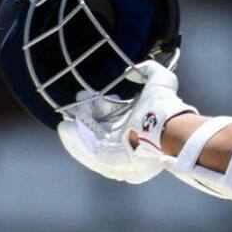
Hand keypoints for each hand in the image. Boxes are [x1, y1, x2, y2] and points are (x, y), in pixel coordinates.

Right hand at [56, 60, 195, 183]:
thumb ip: (148, 70)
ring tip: (65, 119)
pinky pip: (89, 153)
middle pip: (98, 130)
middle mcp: (126, 139)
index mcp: (134, 123)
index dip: (96, 106)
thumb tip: (130, 72)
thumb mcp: (160, 80)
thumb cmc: (164, 104)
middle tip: (72, 107)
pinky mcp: (111, 161)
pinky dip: (75, 142)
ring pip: (90, 142)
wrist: (165, 124)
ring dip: (77, 131)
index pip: (110, 116)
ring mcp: (119, 152)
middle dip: (83, 119)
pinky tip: (66, 128)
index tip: (85, 95)